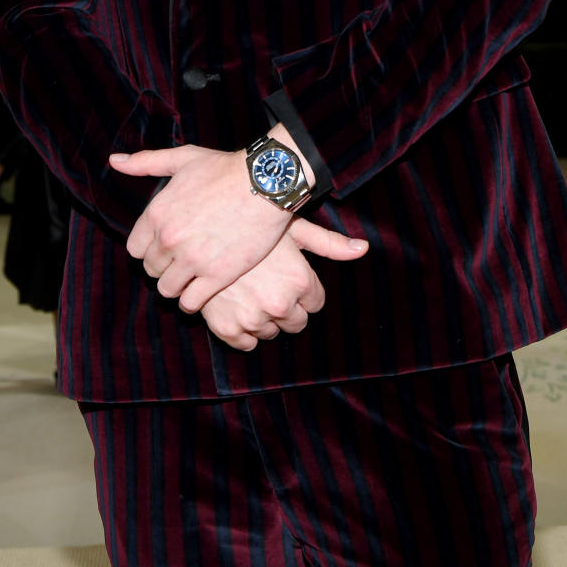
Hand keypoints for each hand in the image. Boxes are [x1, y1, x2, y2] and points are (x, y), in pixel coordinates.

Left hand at [109, 143, 351, 313]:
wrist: (266, 183)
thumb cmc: (225, 169)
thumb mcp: (182, 159)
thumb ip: (145, 162)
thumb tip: (115, 160)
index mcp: (157, 214)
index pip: (135, 250)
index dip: (149, 249)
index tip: (165, 246)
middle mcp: (169, 240)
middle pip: (151, 270)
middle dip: (164, 266)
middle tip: (182, 261)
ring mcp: (192, 260)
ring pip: (167, 290)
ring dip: (177, 285)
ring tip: (191, 277)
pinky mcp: (217, 276)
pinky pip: (190, 302)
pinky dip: (193, 300)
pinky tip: (202, 290)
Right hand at [201, 218, 370, 350]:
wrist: (204, 224)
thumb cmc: (253, 222)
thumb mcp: (293, 227)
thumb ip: (329, 243)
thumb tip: (363, 248)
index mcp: (300, 281)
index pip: (315, 303)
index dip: (302, 288)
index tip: (287, 275)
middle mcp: (280, 304)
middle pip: (296, 322)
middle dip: (285, 306)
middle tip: (267, 283)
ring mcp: (251, 318)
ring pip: (270, 333)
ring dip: (263, 317)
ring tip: (249, 290)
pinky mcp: (225, 327)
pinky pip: (245, 343)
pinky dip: (242, 330)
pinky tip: (236, 305)